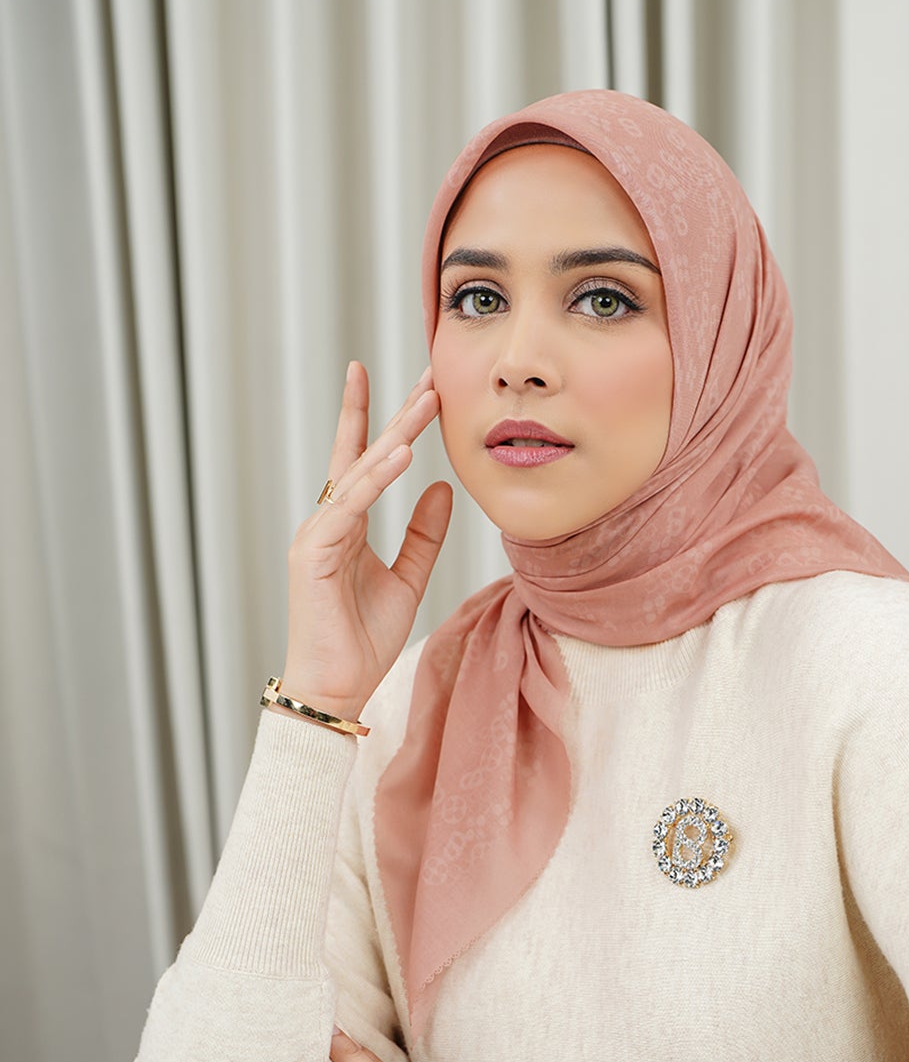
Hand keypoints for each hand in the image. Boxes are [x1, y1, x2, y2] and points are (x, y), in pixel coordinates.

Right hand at [278, 362, 452, 721]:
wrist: (335, 687)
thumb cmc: (362, 641)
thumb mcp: (408, 580)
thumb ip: (423, 536)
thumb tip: (442, 490)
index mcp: (347, 525)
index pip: (366, 460)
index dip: (384, 419)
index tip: (414, 384)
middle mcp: (328, 520)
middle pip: (365, 454)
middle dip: (397, 413)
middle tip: (429, 374)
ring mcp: (317, 533)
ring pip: (360, 473)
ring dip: (394, 434)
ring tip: (426, 402)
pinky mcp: (313, 551)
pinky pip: (351, 506)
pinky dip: (376, 478)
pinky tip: (401, 454)